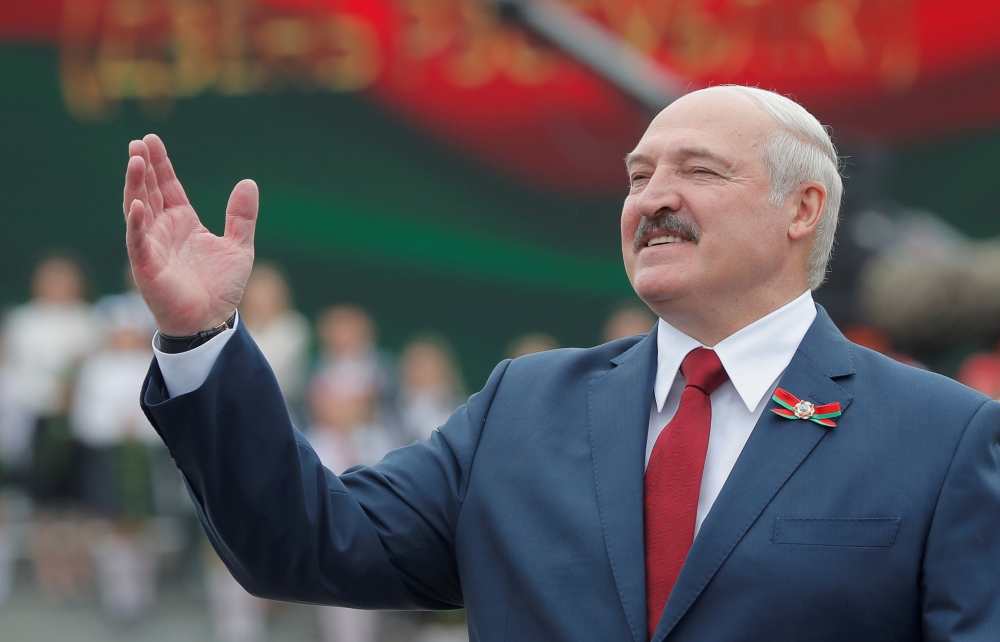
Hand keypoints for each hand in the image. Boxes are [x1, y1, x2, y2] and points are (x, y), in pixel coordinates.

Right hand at [123, 134, 256, 335]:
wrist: (212, 320)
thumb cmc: (220, 287)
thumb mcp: (239, 247)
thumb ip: (242, 216)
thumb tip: (248, 182)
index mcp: (183, 222)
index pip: (168, 187)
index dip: (161, 164)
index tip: (152, 140)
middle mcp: (163, 230)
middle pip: (149, 191)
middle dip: (143, 167)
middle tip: (138, 142)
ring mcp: (151, 246)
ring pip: (137, 209)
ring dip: (134, 185)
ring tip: (134, 160)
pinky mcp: (146, 265)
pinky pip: (137, 240)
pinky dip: (136, 222)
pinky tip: (137, 203)